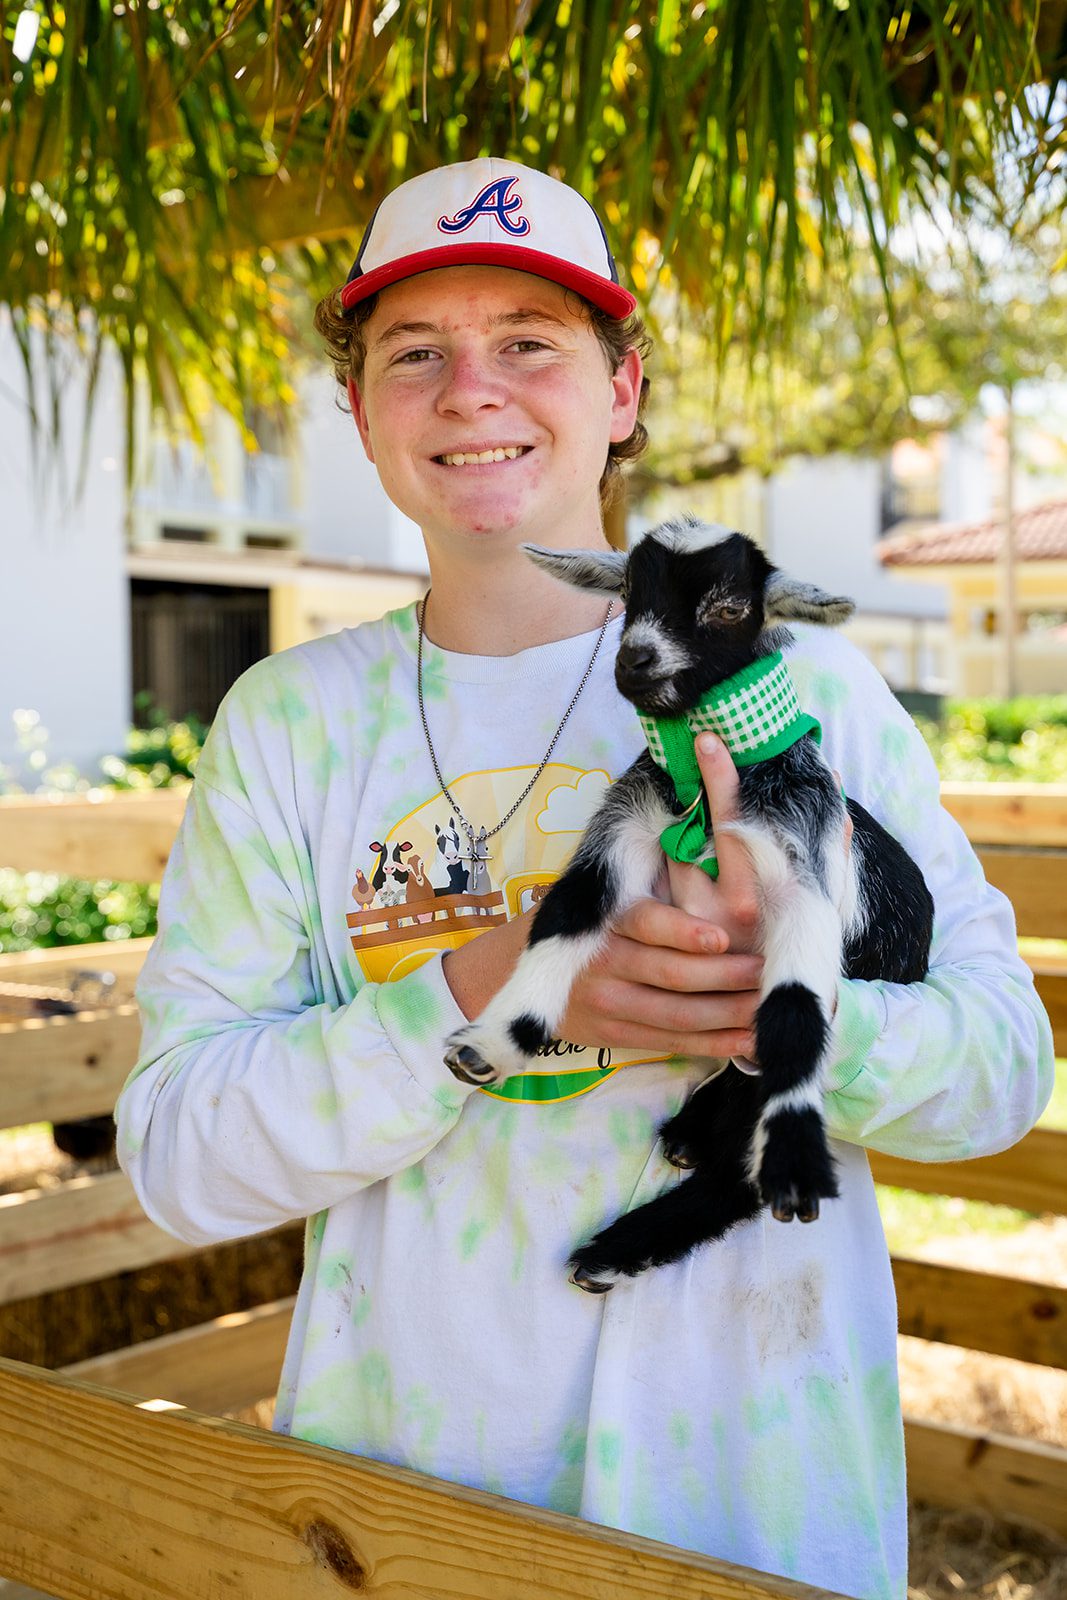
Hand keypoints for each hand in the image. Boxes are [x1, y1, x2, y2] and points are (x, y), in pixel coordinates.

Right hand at [559, 735, 763, 1057]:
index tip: (723, 936)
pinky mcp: (615, 1034)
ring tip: (769, 1006)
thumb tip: (720, 826)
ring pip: (681, 1017)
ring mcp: (609, 1003)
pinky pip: (673, 1043)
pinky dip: (715, 1045)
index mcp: (607, 919)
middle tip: (768, 970)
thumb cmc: (583, 916)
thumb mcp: (606, 888)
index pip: (649, 925)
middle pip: (674, 977)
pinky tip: (749, 1041)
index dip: (686, 934)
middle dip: (727, 978)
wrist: (515, 969)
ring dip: (731, 1013)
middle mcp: (604, 962)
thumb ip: (658, 870)